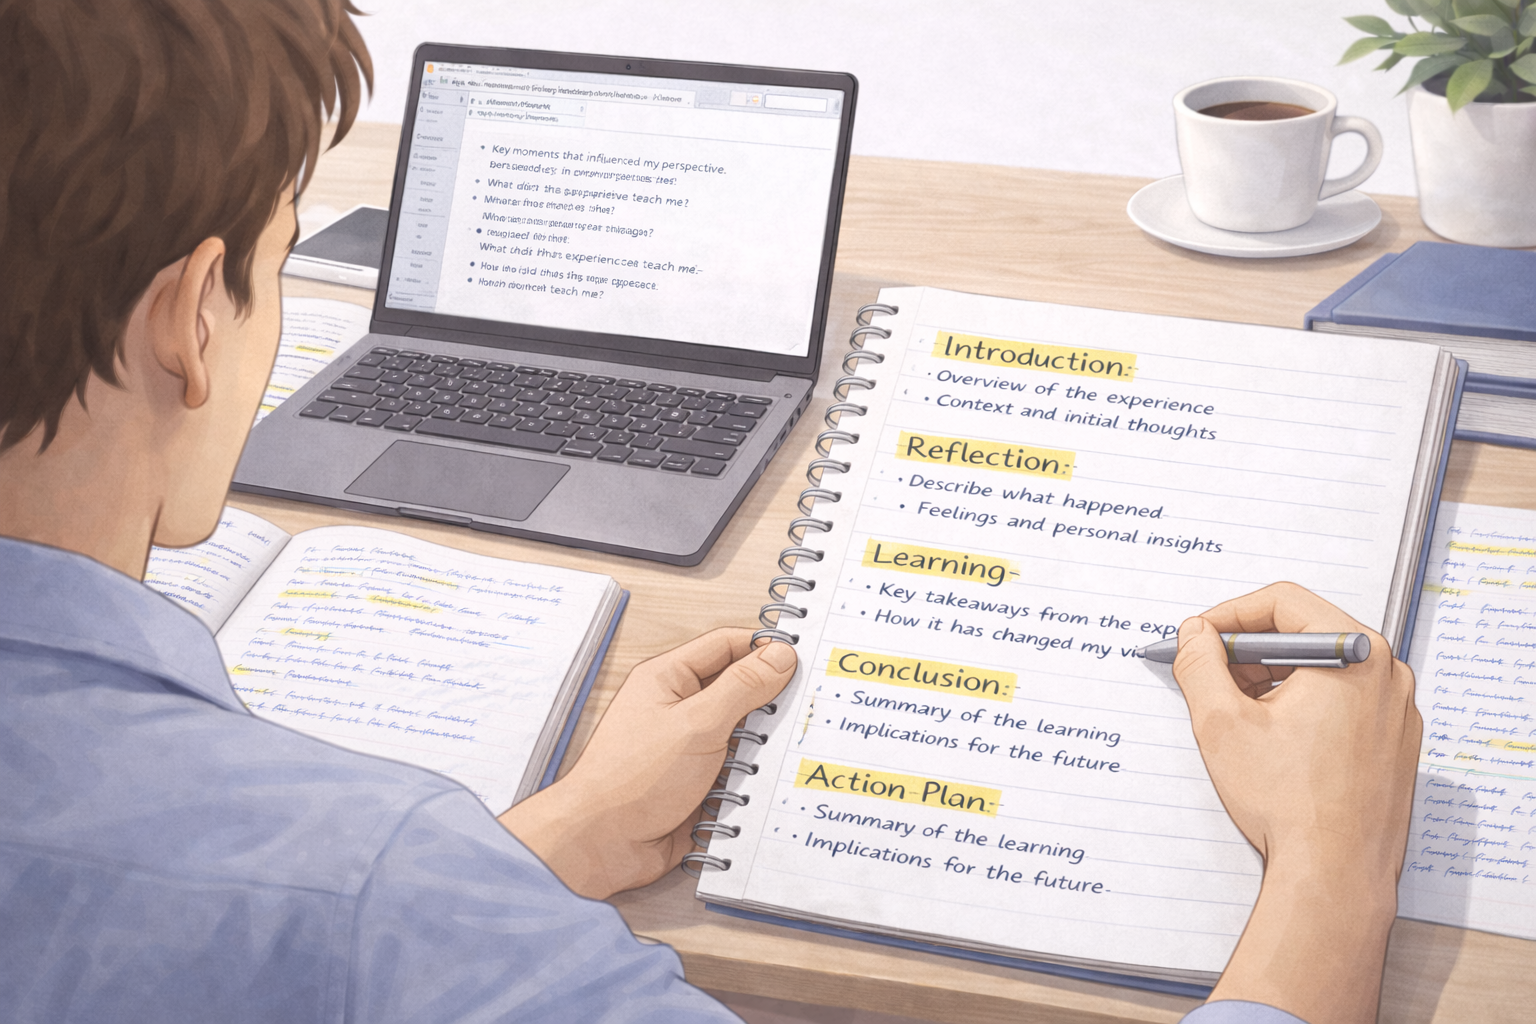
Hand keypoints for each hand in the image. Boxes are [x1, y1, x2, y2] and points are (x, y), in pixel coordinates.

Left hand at [499, 628, 795, 898]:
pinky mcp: (695, 784)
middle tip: (809, 705)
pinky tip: (776, 781)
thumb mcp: (697, 724)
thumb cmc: (631, 779)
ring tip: (796, 746)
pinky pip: (735, 771)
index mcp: (668, 679)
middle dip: (770, 700)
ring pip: (740, 734)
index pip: (726, 646)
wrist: (601, 844)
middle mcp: (676, 709)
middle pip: (736, 689)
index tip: (803, 661)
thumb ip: (741, 687)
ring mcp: (686, 748)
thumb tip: (779, 656)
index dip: (763, 649)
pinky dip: (753, 776)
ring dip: (763, 744)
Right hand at [1173, 582, 1419, 1023]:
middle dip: (1249, 649)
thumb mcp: (1222, 724)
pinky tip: (1271, 740)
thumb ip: (1200, 665)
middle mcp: (1387, 675)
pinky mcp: (1395, 744)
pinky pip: (1344, 702)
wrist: (1336, 876)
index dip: (1230, 614)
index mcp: (1354, 654)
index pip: (1285, 601)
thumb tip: (1195, 635)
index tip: (1198, 637)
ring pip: (1324, 669)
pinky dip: (1303, 705)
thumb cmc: (1289, 803)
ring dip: (1273, 679)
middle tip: (1208, 674)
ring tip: (1235, 713)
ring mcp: (1397, 711)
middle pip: (1306, 633)